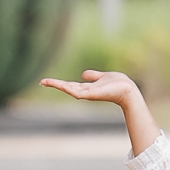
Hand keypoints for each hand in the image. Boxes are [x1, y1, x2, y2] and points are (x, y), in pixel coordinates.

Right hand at [39, 70, 159, 155]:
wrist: (128, 90)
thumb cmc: (118, 84)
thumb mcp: (102, 77)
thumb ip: (93, 76)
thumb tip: (83, 75)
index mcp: (87, 87)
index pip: (70, 85)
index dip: (59, 83)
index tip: (47, 81)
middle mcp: (86, 92)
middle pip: (67, 87)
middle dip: (54, 84)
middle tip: (41, 81)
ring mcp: (88, 94)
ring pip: (69, 90)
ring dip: (58, 86)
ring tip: (45, 82)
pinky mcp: (92, 95)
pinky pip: (77, 93)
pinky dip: (68, 89)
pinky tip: (61, 85)